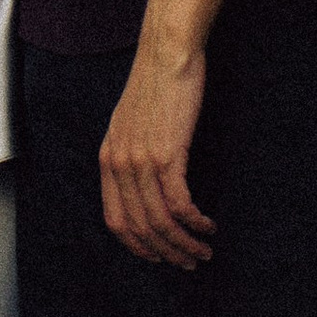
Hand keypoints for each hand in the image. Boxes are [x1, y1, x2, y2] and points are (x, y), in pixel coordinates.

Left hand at [99, 29, 214, 268]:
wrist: (166, 54)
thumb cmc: (155, 87)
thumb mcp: (130, 125)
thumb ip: (130, 156)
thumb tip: (144, 188)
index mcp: (107, 159)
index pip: (115, 220)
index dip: (138, 246)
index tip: (159, 258)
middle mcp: (119, 164)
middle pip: (140, 227)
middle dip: (167, 253)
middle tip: (190, 262)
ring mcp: (141, 160)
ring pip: (161, 221)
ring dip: (185, 243)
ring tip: (204, 250)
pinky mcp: (167, 154)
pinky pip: (179, 204)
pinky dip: (195, 222)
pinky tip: (209, 225)